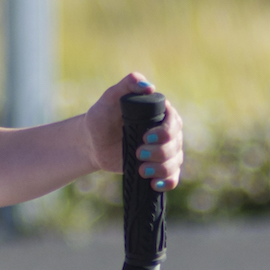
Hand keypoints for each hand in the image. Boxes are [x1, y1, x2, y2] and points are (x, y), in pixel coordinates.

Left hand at [84, 73, 183, 189]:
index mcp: (160, 113)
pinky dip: (168, 182)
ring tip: (141, 170)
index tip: (145, 137)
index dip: (165, 132)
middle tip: (137, 153)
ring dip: (161, 168)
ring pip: (176, 162)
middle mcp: (167, 132)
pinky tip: (155, 184)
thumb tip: (148, 86)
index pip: (174, 122)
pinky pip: (173, 177)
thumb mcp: (110, 98)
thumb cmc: (102, 116)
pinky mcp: (158, 167)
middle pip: (176, 144)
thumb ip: (127, 86)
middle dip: (159, 153)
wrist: (93, 142)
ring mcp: (164, 151)